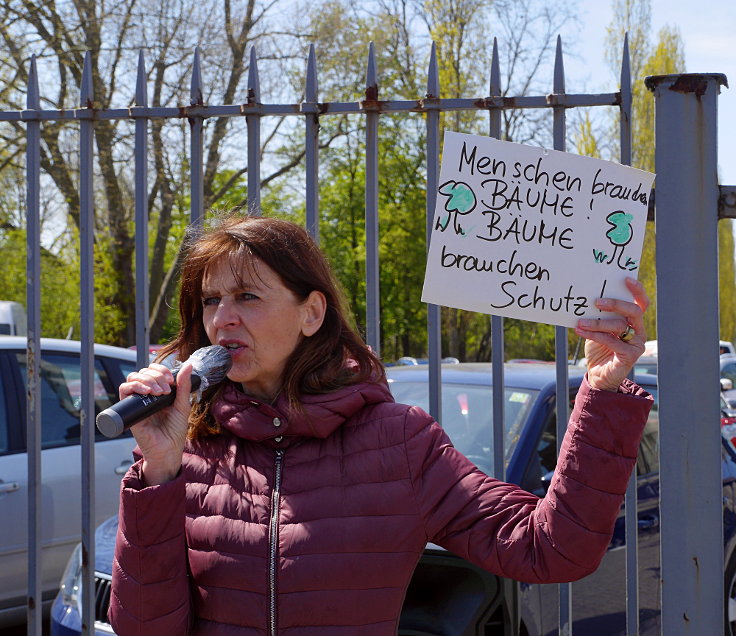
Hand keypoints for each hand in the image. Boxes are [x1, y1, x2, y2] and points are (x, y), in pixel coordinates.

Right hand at [119, 361, 193, 484]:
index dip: (161, 369)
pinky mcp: (129, 410)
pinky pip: (124, 391)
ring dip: (146, 379)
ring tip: (158, 391)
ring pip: (133, 378)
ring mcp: (137, 401)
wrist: (167, 450)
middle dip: (156, 376)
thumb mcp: (182, 405)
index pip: (153, 370)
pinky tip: (146, 392)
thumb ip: (184, 386)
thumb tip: (188, 365)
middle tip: (166, 390)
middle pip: (143, 372)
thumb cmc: (175, 431)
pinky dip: (134, 386)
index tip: (171, 379)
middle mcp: (146, 395)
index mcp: (158, 391)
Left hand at [574, 277, 647, 391]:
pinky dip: (595, 335)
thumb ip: (597, 316)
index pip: (640, 303)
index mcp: (633, 321)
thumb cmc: (598, 347)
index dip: (636, 290)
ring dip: (598, 323)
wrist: (598, 374)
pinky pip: (613, 342)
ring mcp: (636, 344)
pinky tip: (581, 331)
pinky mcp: (630, 356)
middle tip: (597, 302)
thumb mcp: (597, 328)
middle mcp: (638, 330)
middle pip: (633, 311)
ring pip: (620, 326)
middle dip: (616, 304)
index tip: (625, 279)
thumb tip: (585, 299)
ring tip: (581, 322)